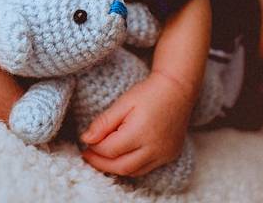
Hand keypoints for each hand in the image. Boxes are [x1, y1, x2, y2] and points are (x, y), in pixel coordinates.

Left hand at [80, 71, 194, 176]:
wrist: (177, 89)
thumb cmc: (149, 93)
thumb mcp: (123, 103)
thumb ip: (104, 122)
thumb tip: (86, 139)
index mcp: (140, 133)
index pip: (110, 150)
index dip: (94, 148)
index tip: (85, 142)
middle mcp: (154, 148)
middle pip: (121, 167)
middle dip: (101, 164)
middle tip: (87, 156)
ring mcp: (164, 154)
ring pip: (133, 172)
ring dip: (114, 168)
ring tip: (101, 158)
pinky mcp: (170, 155)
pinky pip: (146, 168)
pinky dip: (130, 166)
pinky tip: (120, 157)